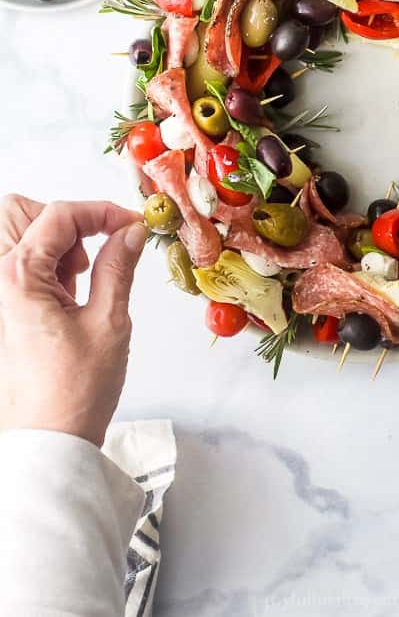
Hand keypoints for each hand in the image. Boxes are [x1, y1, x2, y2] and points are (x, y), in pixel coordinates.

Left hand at [0, 194, 145, 446]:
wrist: (49, 441)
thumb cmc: (73, 392)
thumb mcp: (109, 321)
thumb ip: (118, 266)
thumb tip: (131, 231)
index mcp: (17, 278)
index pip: (59, 215)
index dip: (101, 212)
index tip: (131, 224)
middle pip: (19, 211)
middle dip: (63, 220)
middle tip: (94, 249)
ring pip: (14, 233)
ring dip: (51, 240)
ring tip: (79, 277)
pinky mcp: (1, 310)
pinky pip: (16, 263)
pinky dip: (44, 263)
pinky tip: (68, 292)